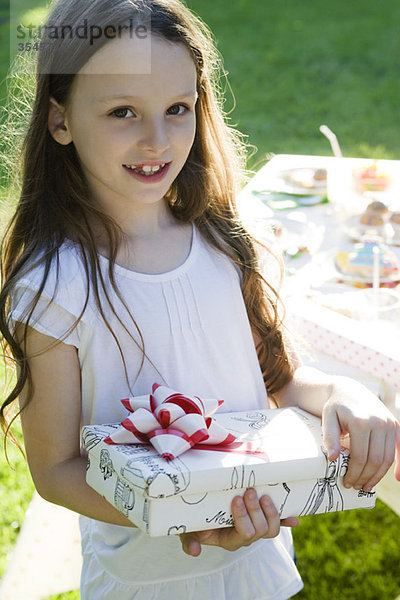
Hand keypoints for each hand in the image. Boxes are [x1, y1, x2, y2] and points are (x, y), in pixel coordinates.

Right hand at [179, 488, 297, 556]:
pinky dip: (286, 520)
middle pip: (260, 530)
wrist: (202, 512)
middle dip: (256, 510)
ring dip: (270, 511)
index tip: (236, 499)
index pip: (244, 533)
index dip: (243, 518)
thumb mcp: (188, 529)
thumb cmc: (195, 521)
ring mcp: (256, 528)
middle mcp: (246, 536)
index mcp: (230, 539)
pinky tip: (294, 519)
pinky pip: (278, 522)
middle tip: (249, 491)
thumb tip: (193, 551)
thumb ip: (189, 540)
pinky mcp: (263, 518)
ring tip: (263, 495)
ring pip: (272, 527)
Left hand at [321, 379, 399, 491]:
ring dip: (378, 475)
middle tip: (355, 486)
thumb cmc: (336, 407)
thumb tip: (332, 458)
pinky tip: (397, 477)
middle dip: (365, 477)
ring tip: (367, 484)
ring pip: (387, 458)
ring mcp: (389, 423)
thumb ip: (329, 438)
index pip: (360, 457)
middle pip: (375, 460)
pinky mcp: (395, 424)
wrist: (348, 390)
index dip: (354, 473)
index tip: (347, 482)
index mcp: (361, 421)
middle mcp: (378, 422)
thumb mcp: (327, 419)